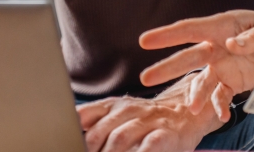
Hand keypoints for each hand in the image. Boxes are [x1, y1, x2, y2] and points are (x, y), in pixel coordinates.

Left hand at [77, 77, 222, 151]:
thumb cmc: (147, 120)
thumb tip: (73, 135)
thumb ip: (95, 122)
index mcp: (112, 106)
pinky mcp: (165, 134)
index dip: (72, 134)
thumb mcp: (120, 114)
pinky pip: (148, 147)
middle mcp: (128, 110)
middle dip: (88, 150)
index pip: (83, 116)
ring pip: (120, 139)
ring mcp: (147, 121)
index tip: (65, 143)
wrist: (187, 111)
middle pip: (98, 133)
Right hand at [139, 10, 253, 115]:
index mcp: (224, 26)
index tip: (145, 41)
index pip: (192, 29)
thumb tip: (230, 45)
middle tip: (146, 78)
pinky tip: (221, 116)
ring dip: (195, 94)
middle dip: (168, 67)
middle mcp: (219, 46)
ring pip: (202, 81)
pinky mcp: (234, 82)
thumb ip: (253, 37)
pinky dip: (219, 106)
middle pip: (189, 57)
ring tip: (191, 108)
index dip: (168, 35)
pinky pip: (221, 96)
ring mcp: (225, 65)